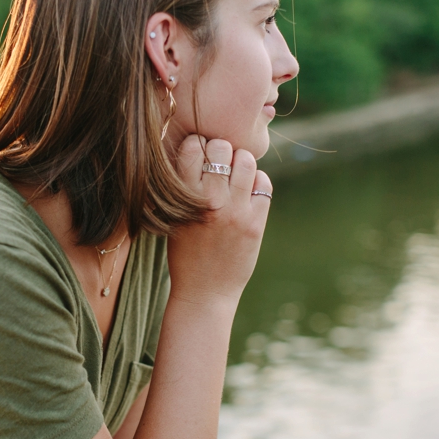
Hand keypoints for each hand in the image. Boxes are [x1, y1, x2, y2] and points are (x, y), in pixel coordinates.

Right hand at [166, 134, 272, 305]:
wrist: (204, 293)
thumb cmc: (184, 253)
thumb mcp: (174, 216)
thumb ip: (184, 186)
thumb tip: (201, 149)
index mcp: (184, 198)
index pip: (193, 147)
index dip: (197, 145)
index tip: (199, 154)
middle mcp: (211, 202)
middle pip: (221, 148)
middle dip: (221, 150)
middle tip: (220, 162)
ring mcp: (236, 213)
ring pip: (246, 161)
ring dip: (242, 162)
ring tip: (237, 175)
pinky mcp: (256, 224)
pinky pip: (264, 183)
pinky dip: (258, 182)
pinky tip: (249, 192)